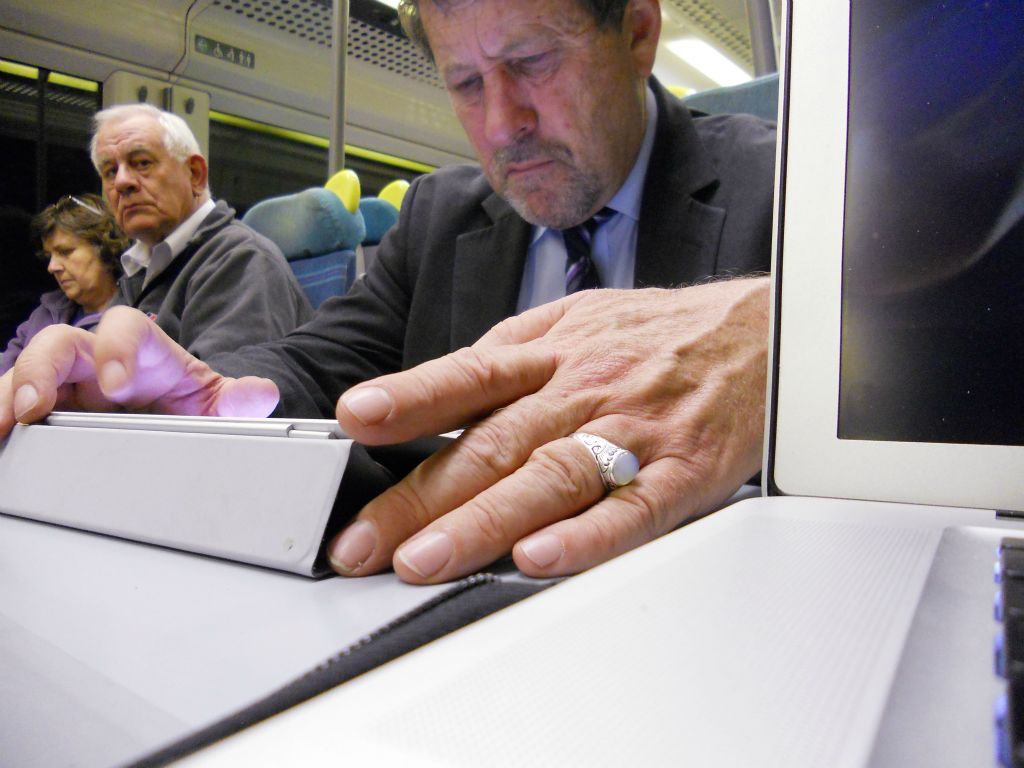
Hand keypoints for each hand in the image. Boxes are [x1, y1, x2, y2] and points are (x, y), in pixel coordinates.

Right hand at [0, 306, 279, 438]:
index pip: (128, 328)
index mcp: (147, 352)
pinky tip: (0, 442)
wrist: (177, 416)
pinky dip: (1, 415)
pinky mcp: (49, 407)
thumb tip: (262, 393)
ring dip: (7, 394)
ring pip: (27, 372)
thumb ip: (240, 399)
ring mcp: (70, 383)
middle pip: (60, 343)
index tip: (116, 385)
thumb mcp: (220, 404)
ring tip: (1, 427)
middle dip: (40, 368)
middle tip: (31, 407)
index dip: (116, 347)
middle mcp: (101, 359)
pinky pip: (13, 402)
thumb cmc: (192, 401)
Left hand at [330, 277, 769, 583]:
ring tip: (426, 560)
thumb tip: (441, 392)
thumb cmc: (659, 333)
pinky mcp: (684, 472)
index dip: (410, 396)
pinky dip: (586, 536)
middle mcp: (584, 390)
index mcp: (552, 351)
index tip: (356, 419)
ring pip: (551, 478)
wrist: (761, 333)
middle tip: (363, 542)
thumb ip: (510, 354)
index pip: (469, 374)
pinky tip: (541, 558)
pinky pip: (633, 509)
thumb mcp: (577, 319)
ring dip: (483, 521)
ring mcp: (634, 432)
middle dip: (420, 496)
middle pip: (494, 444)